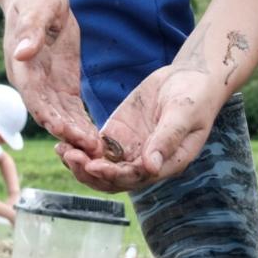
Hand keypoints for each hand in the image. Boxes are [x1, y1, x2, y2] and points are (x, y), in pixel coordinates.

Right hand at [2, 0, 100, 154]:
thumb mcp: (38, 6)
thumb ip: (31, 31)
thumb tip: (22, 53)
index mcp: (22, 66)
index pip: (34, 97)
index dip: (50, 116)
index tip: (67, 132)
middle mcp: (31, 82)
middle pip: (49, 114)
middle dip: (68, 133)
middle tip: (89, 151)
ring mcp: (46, 85)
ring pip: (60, 116)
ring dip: (76, 134)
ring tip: (97, 152)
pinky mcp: (62, 84)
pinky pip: (71, 109)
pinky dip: (81, 124)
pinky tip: (97, 140)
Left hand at [58, 65, 219, 191]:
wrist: (191, 77)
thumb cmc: (196, 96)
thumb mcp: (184, 114)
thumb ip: (167, 138)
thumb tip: (150, 167)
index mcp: (166, 164)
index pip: (134, 178)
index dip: (113, 175)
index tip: (93, 166)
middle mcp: (145, 163)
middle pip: (113, 179)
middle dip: (90, 172)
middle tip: (71, 157)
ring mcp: (130, 149)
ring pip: (101, 167)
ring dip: (81, 163)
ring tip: (62, 151)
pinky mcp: (119, 135)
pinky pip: (96, 148)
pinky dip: (80, 148)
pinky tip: (63, 142)